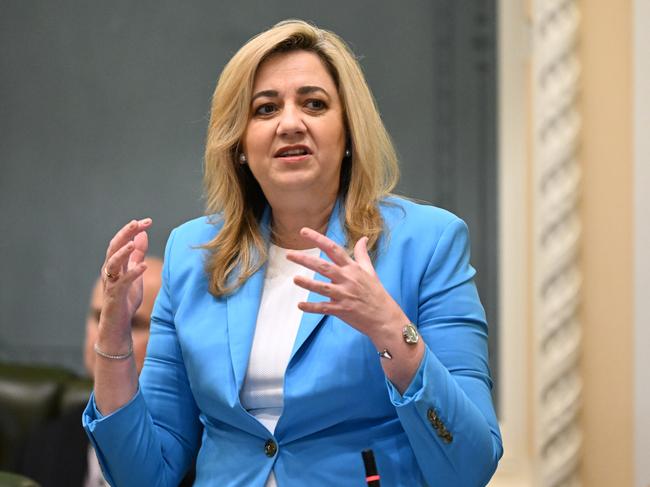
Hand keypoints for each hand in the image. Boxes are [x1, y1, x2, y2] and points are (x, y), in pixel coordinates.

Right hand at [99, 218, 151, 340]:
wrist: (119, 323)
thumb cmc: (126, 298)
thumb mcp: (135, 272)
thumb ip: (138, 255)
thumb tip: (142, 234)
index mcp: (114, 263)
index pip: (122, 241)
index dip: (132, 230)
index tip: (148, 221)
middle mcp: (110, 270)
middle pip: (114, 247)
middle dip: (125, 234)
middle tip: (136, 223)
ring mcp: (111, 282)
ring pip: (113, 263)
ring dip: (123, 252)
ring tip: (134, 242)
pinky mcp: (115, 295)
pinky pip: (123, 282)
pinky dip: (133, 273)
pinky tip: (144, 266)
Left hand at [286, 227, 407, 342]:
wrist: (385, 318)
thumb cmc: (377, 294)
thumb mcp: (370, 271)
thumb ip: (362, 255)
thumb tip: (363, 239)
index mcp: (352, 268)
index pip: (333, 249)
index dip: (318, 239)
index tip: (303, 231)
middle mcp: (347, 279)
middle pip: (324, 267)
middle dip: (305, 259)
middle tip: (289, 254)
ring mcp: (344, 295)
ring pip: (323, 287)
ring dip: (308, 284)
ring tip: (295, 279)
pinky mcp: (342, 310)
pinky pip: (324, 308)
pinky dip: (312, 308)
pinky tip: (300, 306)